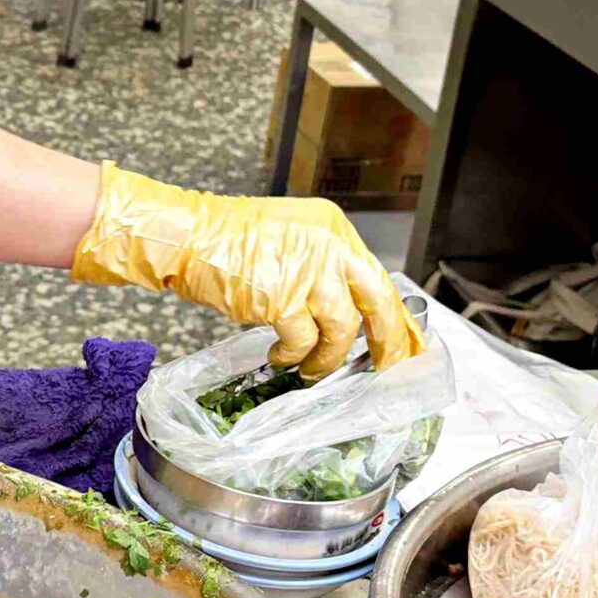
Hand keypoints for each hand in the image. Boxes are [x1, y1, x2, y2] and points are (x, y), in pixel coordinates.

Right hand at [69, 164, 420, 376]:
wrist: (188, 237)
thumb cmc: (227, 241)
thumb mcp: (289, 240)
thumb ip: (322, 267)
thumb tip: (346, 312)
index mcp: (334, 230)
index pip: (378, 278)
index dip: (396, 315)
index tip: (408, 341)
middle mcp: (330, 246)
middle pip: (377, 302)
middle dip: (389, 342)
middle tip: (388, 367)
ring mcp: (309, 272)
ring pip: (342, 330)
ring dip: (327, 357)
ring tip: (309, 367)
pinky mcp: (284, 298)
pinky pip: (303, 342)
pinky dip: (293, 355)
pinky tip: (280, 355)